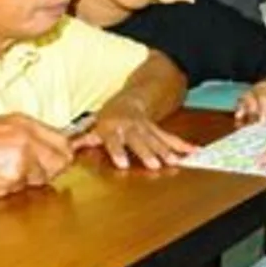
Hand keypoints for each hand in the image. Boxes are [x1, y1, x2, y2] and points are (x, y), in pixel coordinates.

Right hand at [0, 113, 75, 196]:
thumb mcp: (2, 126)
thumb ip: (30, 135)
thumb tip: (60, 144)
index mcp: (25, 123)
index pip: (63, 140)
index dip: (65, 153)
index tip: (68, 158)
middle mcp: (26, 137)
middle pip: (61, 161)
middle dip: (51, 170)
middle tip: (30, 171)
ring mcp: (21, 157)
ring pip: (43, 178)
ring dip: (29, 180)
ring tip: (4, 170)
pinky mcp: (13, 175)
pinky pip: (23, 188)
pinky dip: (13, 188)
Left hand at [70, 99, 196, 170]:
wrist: (130, 101)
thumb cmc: (109, 118)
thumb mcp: (96, 125)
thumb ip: (87, 138)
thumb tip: (71, 146)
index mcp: (114, 127)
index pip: (115, 140)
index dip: (118, 151)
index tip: (123, 164)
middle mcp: (132, 128)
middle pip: (140, 142)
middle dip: (148, 153)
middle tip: (154, 165)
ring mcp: (147, 128)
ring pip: (157, 140)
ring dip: (166, 151)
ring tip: (174, 162)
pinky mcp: (158, 131)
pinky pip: (171, 138)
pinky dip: (183, 145)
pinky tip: (194, 151)